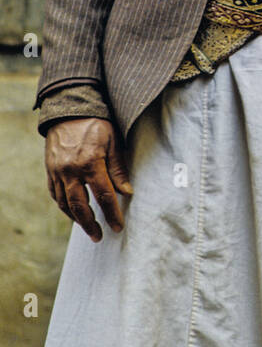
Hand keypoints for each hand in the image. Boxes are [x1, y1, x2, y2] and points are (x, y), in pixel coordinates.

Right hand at [45, 118, 132, 242]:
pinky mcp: (50, 170)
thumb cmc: (96, 124)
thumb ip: (119, 168)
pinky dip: (63, 205)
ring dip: (76, 218)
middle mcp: (70, 170)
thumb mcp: (113, 142)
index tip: (118, 227)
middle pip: (79, 206)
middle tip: (99, 236)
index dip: (112, 214)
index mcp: (90, 163)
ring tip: (88, 227)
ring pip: (64, 203)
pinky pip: (55, 194)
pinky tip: (72, 212)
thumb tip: (127, 192)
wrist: (69, 110)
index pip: (103, 195)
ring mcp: (57, 171)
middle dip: (90, 224)